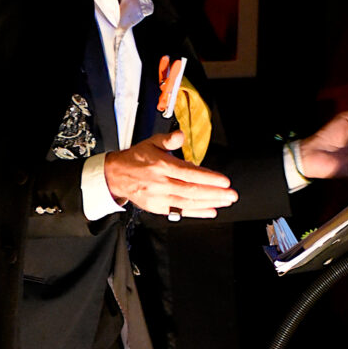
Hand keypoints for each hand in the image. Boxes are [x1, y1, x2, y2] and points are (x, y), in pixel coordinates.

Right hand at [104, 130, 237, 217]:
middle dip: (214, 193)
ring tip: (225, 202)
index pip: (189, 173)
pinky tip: (210, 211)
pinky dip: (196, 213)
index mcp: (161, 165)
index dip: (208, 178)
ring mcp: (159, 198)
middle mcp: (161, 183)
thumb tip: (181, 135)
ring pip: (187, 203)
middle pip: (191, 190)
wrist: (116, 176)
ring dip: (209, 203)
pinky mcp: (158, 208)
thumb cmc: (136, 159)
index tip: (224, 181)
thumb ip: (168, 139)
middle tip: (231, 194)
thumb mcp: (151, 142)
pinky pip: (180, 212)